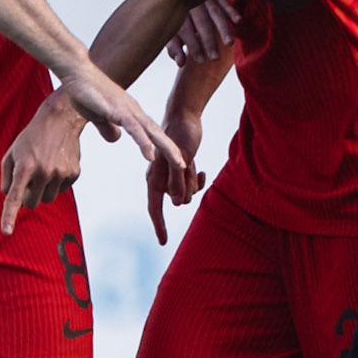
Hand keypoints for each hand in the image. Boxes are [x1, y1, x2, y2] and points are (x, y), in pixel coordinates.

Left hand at [0, 91, 86, 233]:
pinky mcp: (74, 174)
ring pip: (48, 198)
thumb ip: (6, 177)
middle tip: (28, 179)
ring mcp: (61, 174)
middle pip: (32, 203)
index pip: (15, 197)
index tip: (6, 232)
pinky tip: (56, 164)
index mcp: (25, 167)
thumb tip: (10, 196)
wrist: (61, 118)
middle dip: (28, 196)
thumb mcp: (12, 153)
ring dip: (43, 190)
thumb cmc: (31, 137)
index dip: (9, 216)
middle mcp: (44, 172)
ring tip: (43, 168)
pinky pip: (61, 190)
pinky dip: (56, 182)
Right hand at [53, 59, 187, 209]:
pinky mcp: (116, 110)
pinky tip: (150, 155)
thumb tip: (116, 138)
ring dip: (165, 148)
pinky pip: (133, 129)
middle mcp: (133, 111)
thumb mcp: (98, 116)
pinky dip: (144, 142)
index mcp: (130, 113)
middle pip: (157, 133)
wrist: (76, 72)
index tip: (173, 159)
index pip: (151, 132)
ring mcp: (126, 110)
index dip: (163, 146)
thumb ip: (107, 127)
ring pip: (151, 132)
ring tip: (177, 163)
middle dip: (171, 150)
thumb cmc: (85, 91)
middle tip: (183, 166)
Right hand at [147, 108, 204, 245]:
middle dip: (187, 192)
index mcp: (155, 176)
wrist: (184, 115)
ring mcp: (172, 174)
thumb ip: (177, 181)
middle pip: (176, 200)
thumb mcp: (180, 159)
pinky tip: (203, 170)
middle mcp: (161, 177)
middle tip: (191, 172)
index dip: (159, 225)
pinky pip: (192, 184)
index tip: (163, 242)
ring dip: (194, 184)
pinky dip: (198, 180)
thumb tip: (176, 203)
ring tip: (195, 165)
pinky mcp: (182, 168)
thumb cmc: (180, 134)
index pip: (155, 207)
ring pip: (186, 192)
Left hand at [166, 0, 239, 65]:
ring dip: (222, 29)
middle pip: (201, 22)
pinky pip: (225, 0)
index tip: (201, 60)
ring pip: (215, 12)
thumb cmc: (174, 10)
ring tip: (229, 44)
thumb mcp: (170, 27)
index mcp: (176, 11)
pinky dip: (231, 10)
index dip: (193, 46)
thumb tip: (180, 63)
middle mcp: (190, 1)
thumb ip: (174, 46)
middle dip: (208, 40)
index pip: (185, 30)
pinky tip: (238, 21)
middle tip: (214, 58)